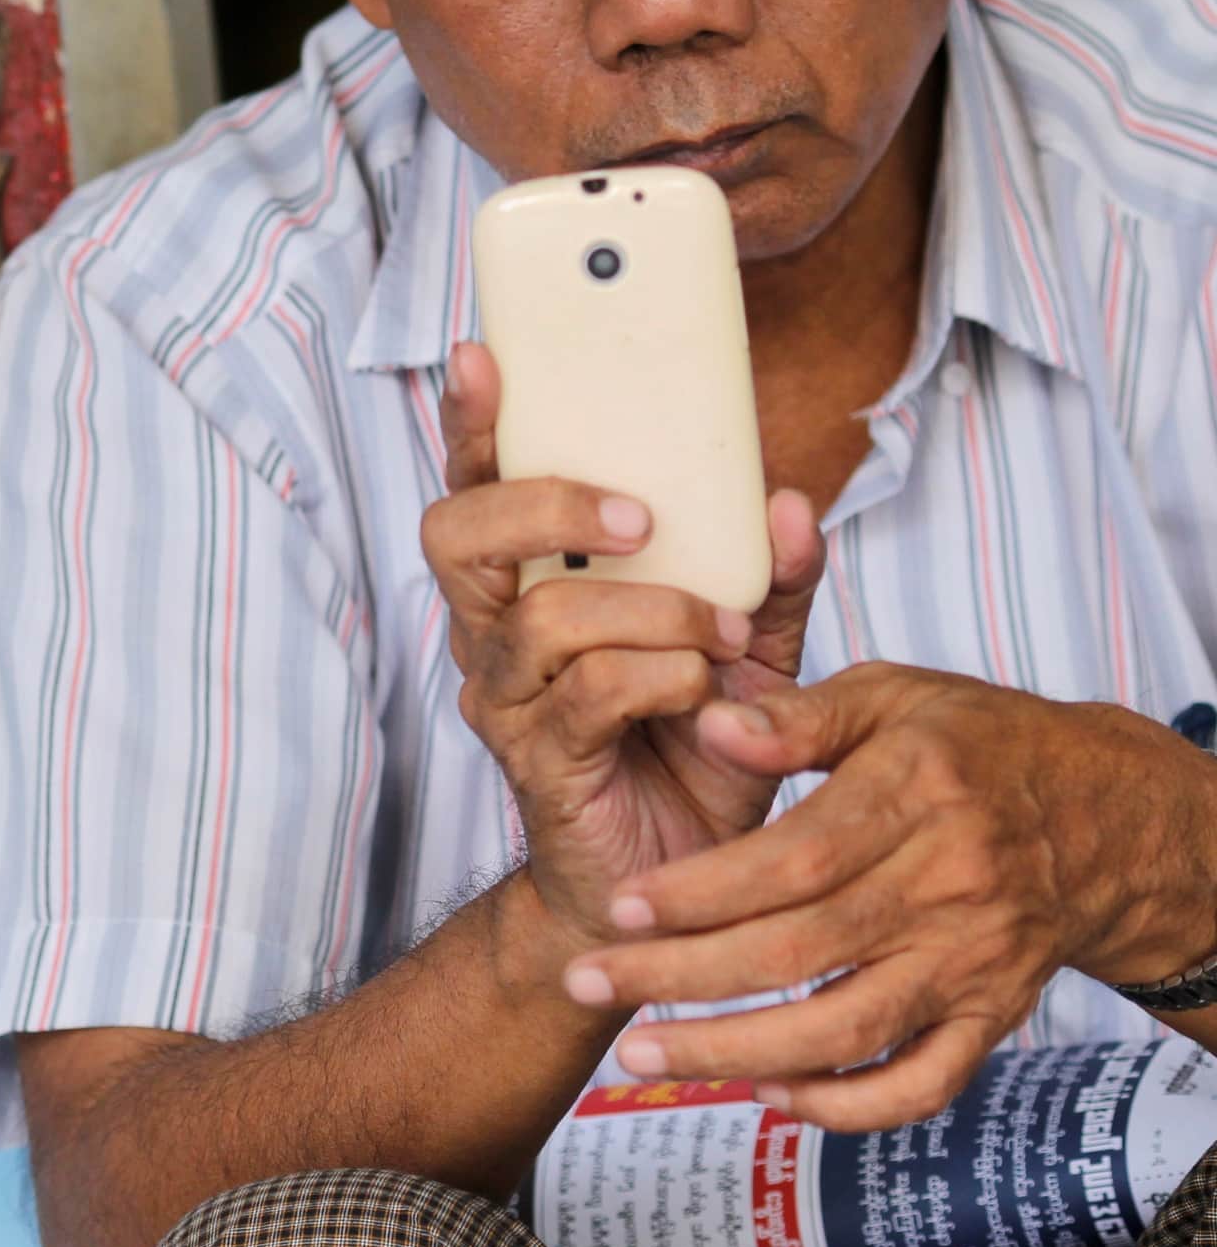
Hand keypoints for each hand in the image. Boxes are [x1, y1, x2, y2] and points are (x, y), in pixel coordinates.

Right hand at [427, 341, 824, 950]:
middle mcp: (492, 633)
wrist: (681, 891)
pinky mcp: (536, 762)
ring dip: (650, 610)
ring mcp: (504, 700)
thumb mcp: (750, 651)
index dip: (469, 421)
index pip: (475, 485)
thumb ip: (771, 577)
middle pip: (455, 534)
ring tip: (716, 634)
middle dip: (543, 502)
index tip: (483, 355)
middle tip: (634, 513)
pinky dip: (665, 679)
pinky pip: (593, 693)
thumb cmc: (697, 753)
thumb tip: (791, 501)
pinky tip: (707, 696)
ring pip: (545, 616)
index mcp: (526, 584)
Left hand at [563, 664, 1216, 1130]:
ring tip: (644, 1054)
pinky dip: (847, 1104)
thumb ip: (797, 712)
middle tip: (589, 982)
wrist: (1100, 815)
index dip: (700, 890)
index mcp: (916, 797)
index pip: (792, 860)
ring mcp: (971, 962)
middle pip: (799, 951)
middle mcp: (948, 889)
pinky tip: (769, 1093)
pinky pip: (921, 1082)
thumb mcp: (894, 695)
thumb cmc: (975, 743)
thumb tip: (706, 715)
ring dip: (737, 1054)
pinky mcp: (992, 1015)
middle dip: (681, 977)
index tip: (620, 904)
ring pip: (847, 1030)